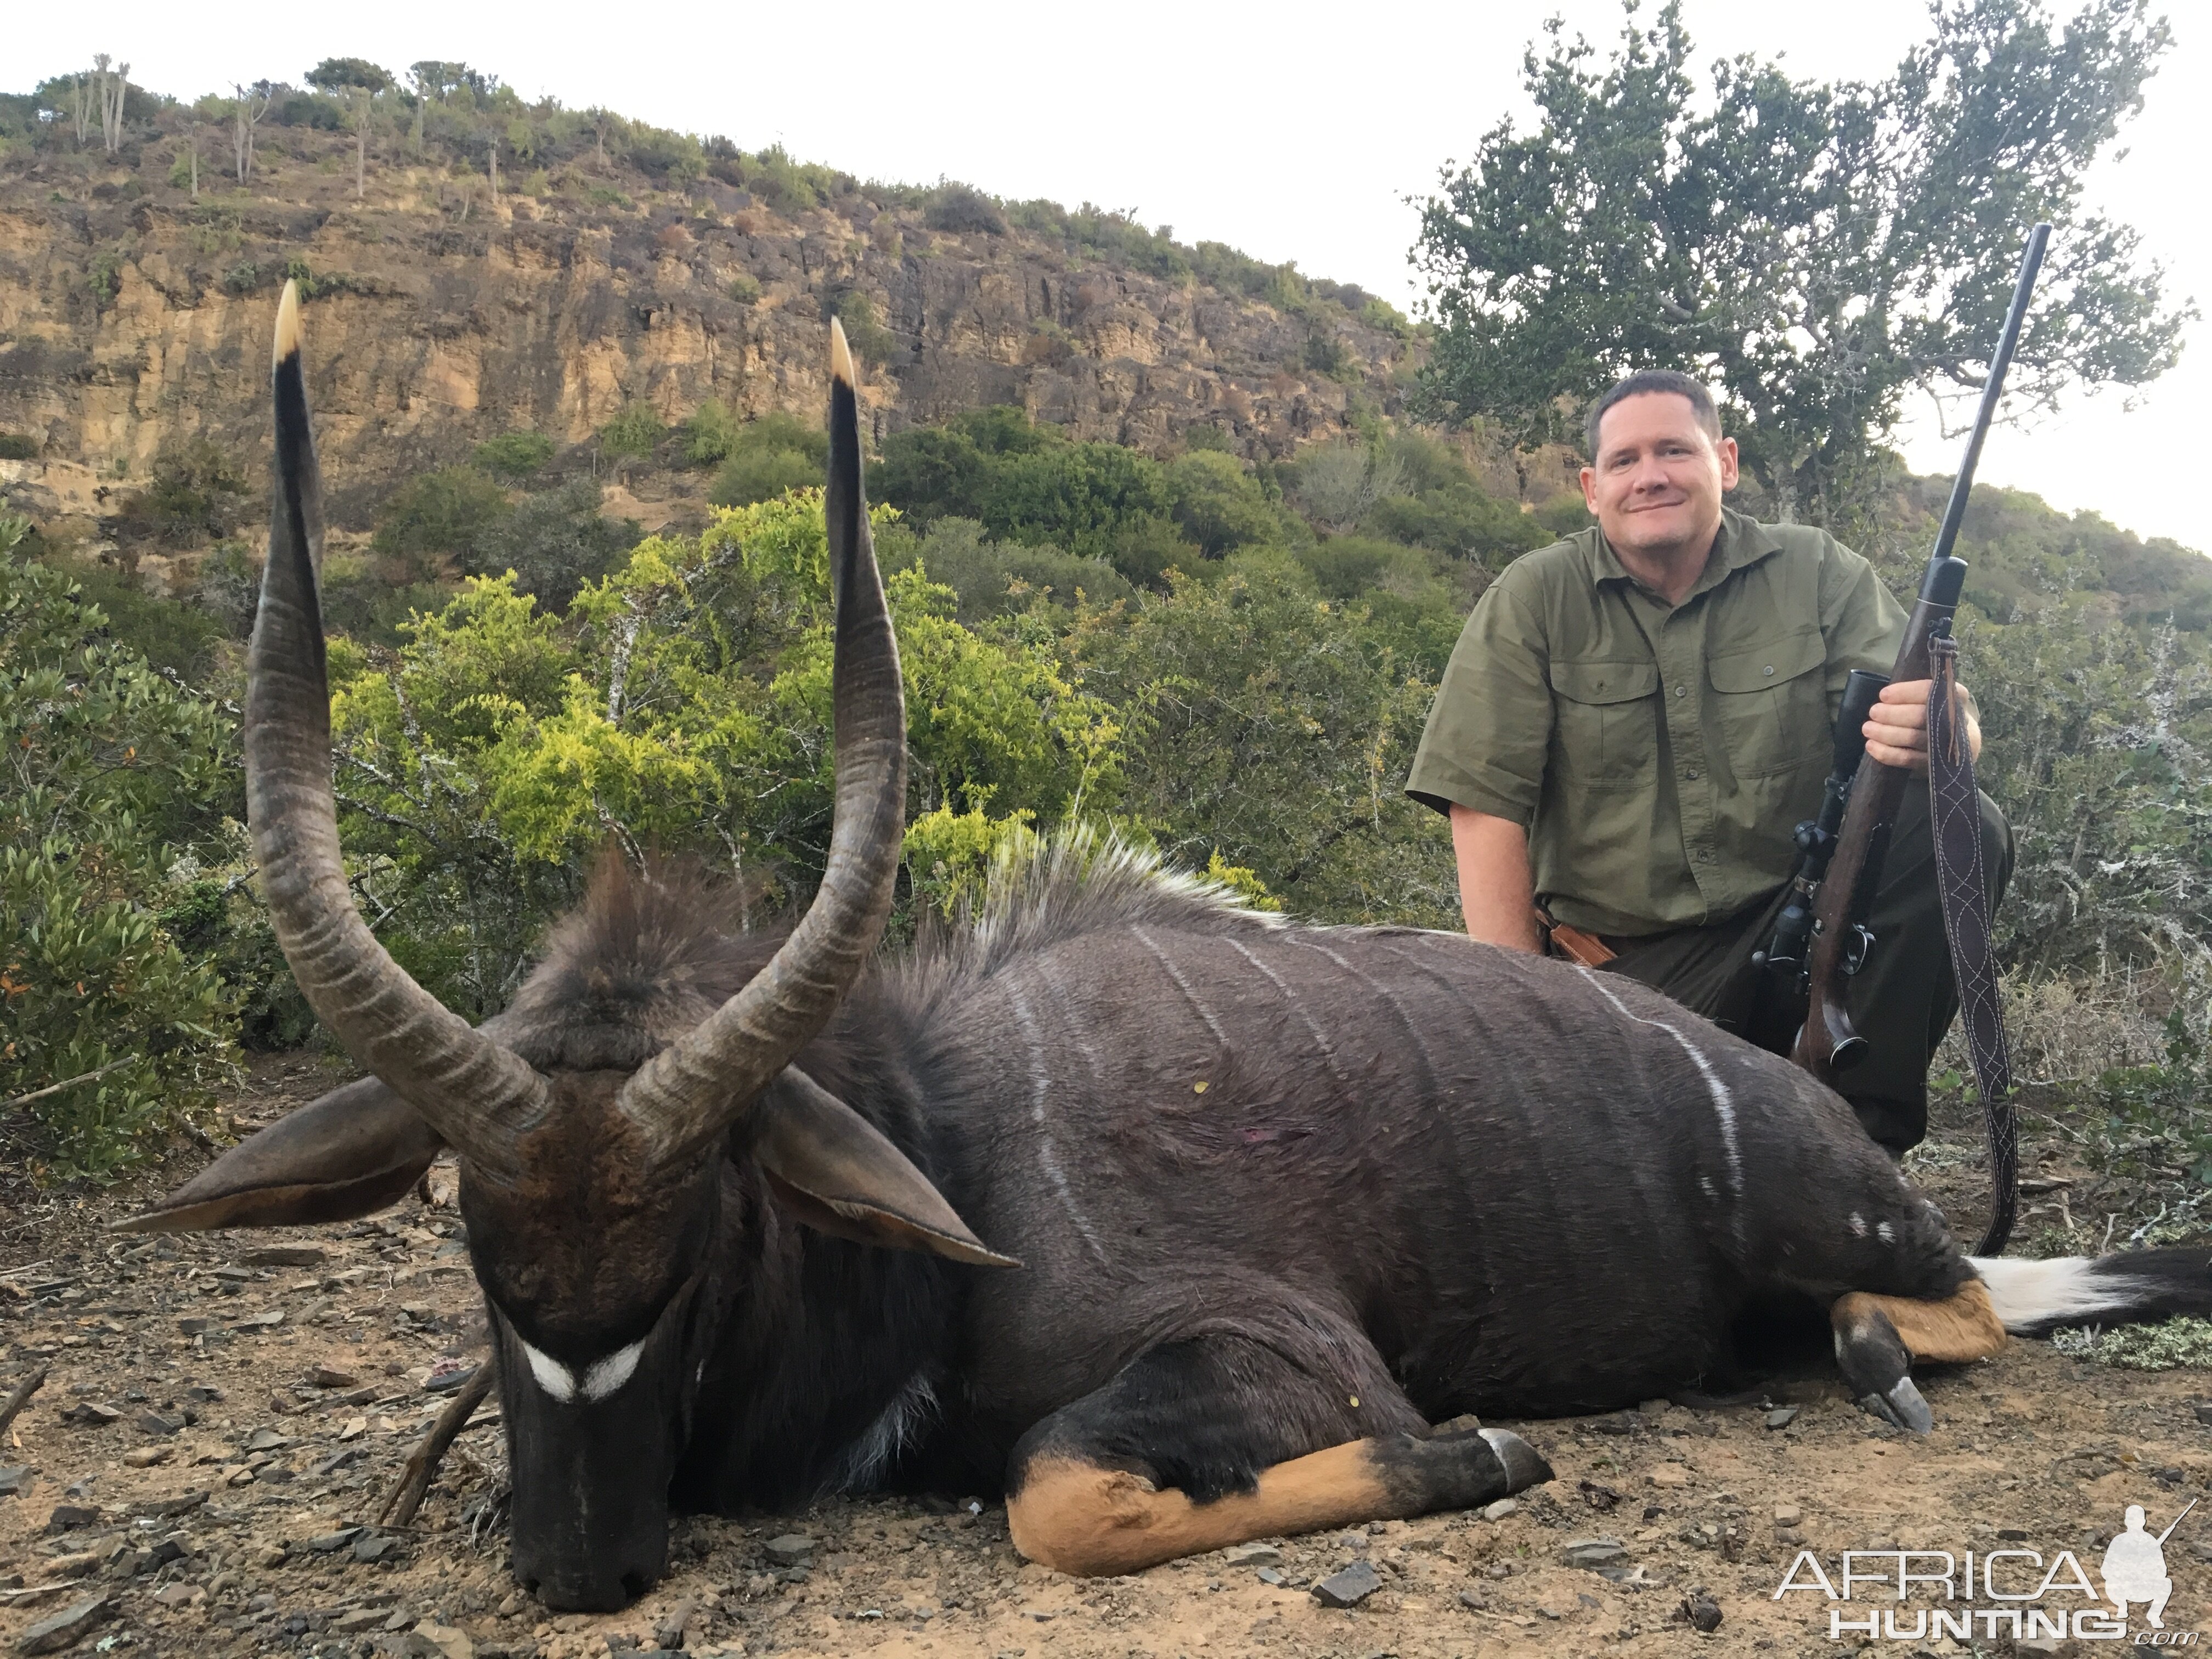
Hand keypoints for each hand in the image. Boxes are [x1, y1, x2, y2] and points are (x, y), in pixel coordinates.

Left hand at [1864, 678, 1981, 773]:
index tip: (1883, 695)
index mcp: (1958, 697)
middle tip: (1874, 712)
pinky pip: (1908, 759)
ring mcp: (1947, 746)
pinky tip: (1871, 746)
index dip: (1906, 692)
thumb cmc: (1935, 711)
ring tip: (1867, 728)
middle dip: (1892, 714)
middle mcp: (1957, 721)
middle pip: (1921, 716)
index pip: (1932, 691)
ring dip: (1886, 733)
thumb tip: (1885, 696)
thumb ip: (1914, 692)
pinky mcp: (1935, 764)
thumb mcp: (1932, 696)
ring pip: (1913, 738)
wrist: (1956, 741)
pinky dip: (1887, 753)